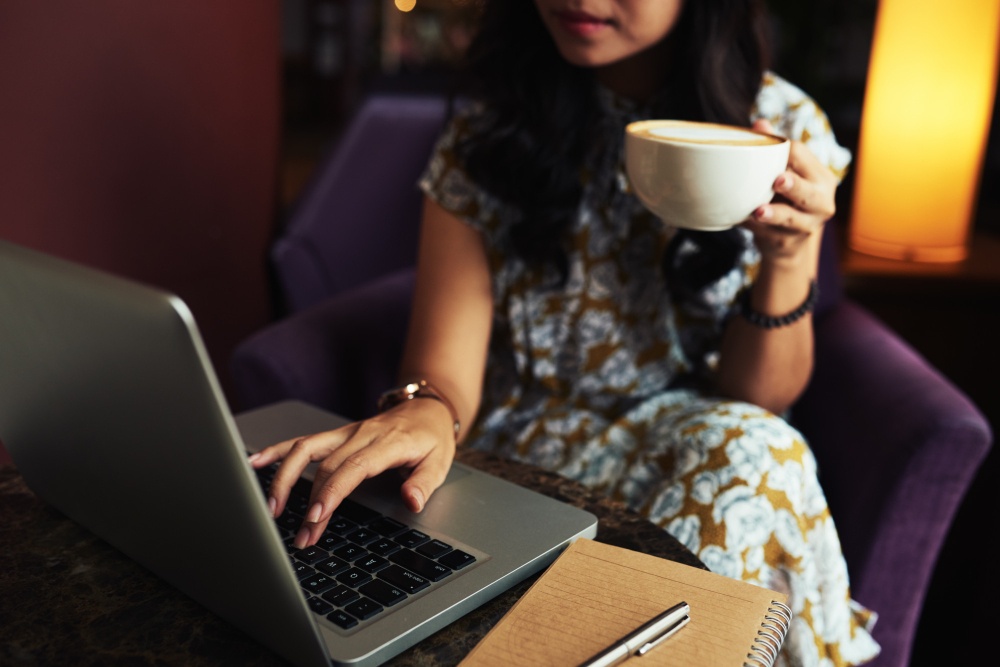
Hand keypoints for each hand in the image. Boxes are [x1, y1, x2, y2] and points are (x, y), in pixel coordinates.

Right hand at [248, 397, 456, 547]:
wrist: (427, 408)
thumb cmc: (432, 437)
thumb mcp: (440, 462)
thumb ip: (424, 483)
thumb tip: (412, 501)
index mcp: (387, 443)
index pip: (353, 467)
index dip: (331, 492)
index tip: (316, 517)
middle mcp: (362, 435)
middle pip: (326, 467)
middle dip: (310, 504)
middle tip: (302, 536)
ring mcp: (346, 433)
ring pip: (306, 449)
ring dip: (284, 477)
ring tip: (271, 508)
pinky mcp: (336, 435)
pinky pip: (303, 440)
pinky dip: (277, 450)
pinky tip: (256, 461)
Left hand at [743, 119, 837, 267]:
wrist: (787, 243)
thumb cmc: (784, 198)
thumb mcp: (784, 172)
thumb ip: (773, 149)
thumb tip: (760, 123)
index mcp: (820, 177)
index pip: (801, 156)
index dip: (783, 152)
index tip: (767, 150)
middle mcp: (821, 201)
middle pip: (809, 192)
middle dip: (794, 186)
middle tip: (778, 181)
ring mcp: (807, 225)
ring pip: (792, 219)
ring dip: (775, 214)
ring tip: (759, 211)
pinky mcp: (788, 242)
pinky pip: (770, 233)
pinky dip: (755, 227)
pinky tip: (743, 221)